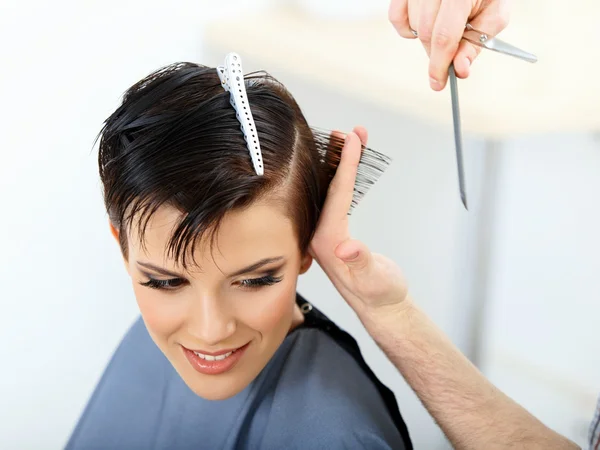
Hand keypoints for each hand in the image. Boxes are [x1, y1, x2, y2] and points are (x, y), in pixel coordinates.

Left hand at [309, 126, 408, 319]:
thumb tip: (347, 248)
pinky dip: (344, 180)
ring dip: (342, 166)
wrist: (381, 307)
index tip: (353, 139)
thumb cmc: (380, 294)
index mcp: (326, 241)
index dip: (346, 165)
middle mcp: (318, 235)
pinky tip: (349, 169)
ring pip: (330, 192)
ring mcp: (324, 235)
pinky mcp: (332, 234)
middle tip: (353, 132)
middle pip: (328, 188)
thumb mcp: (375, 279)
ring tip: (353, 141)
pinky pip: (336, 200)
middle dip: (340, 157)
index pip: (336, 195)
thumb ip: (361, 263)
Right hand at [388, 0, 509, 89]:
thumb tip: (459, 70)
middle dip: (436, 53)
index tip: (438, 83)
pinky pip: (395, 16)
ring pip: (412, 26)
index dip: (439, 64)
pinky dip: (406, 28)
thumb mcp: (494, 15)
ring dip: (426, 38)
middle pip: (426, 33)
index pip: (444, 36)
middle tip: (448, 56)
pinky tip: (422, 26)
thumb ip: (476, 44)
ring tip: (444, 29)